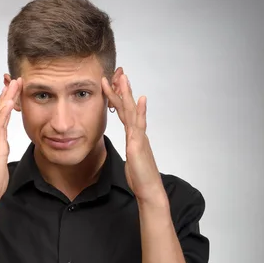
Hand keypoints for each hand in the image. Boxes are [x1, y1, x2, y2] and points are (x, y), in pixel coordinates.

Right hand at [0, 78, 22, 205]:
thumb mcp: (1, 162)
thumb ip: (2, 152)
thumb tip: (3, 146)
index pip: (1, 116)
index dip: (7, 102)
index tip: (14, 89)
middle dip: (6, 94)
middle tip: (15, 79)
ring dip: (6, 98)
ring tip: (14, 84)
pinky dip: (3, 112)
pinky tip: (9, 102)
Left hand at [102, 74, 166, 205]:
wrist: (149, 190)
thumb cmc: (140, 177)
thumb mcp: (132, 160)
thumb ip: (132, 150)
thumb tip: (131, 147)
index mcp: (133, 136)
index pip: (124, 113)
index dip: (118, 98)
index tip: (114, 84)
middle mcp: (137, 133)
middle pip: (128, 107)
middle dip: (122, 89)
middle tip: (118, 72)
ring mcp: (139, 138)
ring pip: (132, 112)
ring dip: (127, 94)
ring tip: (124, 78)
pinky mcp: (138, 145)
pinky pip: (138, 125)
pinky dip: (140, 111)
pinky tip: (140, 99)